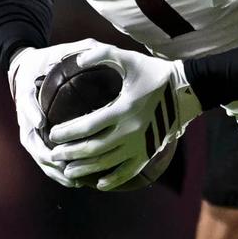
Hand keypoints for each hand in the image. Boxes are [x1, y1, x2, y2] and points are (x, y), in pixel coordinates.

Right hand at [8, 39, 102, 186]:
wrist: (27, 70)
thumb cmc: (48, 61)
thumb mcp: (60, 51)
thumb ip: (78, 50)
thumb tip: (96, 48)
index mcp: (27, 91)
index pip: (25, 101)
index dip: (31, 111)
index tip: (41, 122)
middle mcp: (25, 115)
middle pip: (30, 138)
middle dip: (45, 152)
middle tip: (63, 160)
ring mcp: (29, 129)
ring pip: (37, 154)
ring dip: (53, 168)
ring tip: (74, 178)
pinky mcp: (36, 139)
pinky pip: (45, 159)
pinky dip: (57, 172)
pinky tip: (77, 181)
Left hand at [47, 44, 201, 190]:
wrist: (185, 90)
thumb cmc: (152, 72)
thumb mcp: (128, 58)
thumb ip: (102, 55)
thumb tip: (77, 59)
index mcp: (124, 108)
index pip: (89, 125)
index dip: (68, 132)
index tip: (52, 134)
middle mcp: (132, 130)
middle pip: (94, 148)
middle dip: (71, 153)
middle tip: (54, 154)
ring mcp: (141, 145)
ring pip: (108, 163)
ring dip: (85, 169)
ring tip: (68, 171)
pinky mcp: (149, 153)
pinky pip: (128, 172)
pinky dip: (113, 180)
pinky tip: (99, 184)